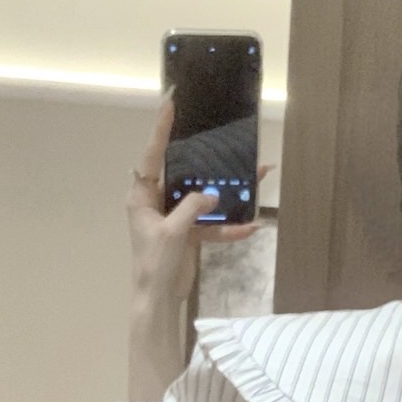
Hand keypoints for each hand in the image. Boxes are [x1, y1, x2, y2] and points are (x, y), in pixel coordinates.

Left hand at [127, 93, 271, 306]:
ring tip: (258, 176)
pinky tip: (251, 227)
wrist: (159, 299)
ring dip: (229, 193)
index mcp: (143, 194)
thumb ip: (192, 207)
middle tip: (223, 134)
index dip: (161, 128)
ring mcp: (175, 216)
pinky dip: (229, 227)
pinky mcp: (189, 233)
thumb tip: (212, 195)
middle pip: (184, 171)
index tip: (171, 101)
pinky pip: (212, 224)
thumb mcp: (173, 231)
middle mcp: (157, 200)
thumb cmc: (155, 262)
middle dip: (208, 159)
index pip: (152, 154)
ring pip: (204, 197)